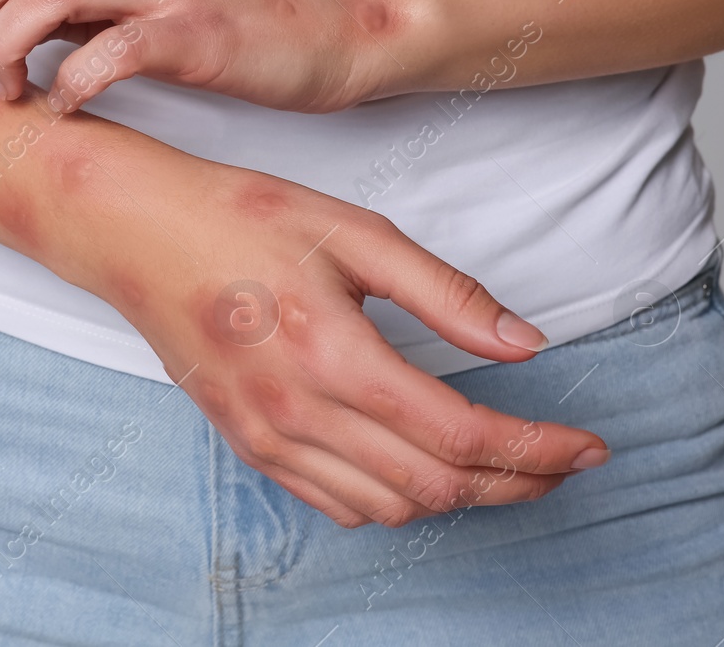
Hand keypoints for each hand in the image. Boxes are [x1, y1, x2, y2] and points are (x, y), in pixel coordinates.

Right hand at [66, 154, 608, 527]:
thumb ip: (445, 294)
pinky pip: (335, 505)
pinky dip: (394, 500)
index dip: (539, 450)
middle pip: (436, 487)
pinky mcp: (246, 443)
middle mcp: (298, 413)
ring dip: (460, 496)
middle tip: (563, 461)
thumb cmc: (238, 216)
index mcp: (333, 354)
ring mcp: (267, 438)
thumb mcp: (352, 232)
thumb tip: (526, 346)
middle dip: (518, 483)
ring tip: (502, 463)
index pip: (461, 435)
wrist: (134, 233)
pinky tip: (418, 466)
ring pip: (390, 507)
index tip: (589, 447)